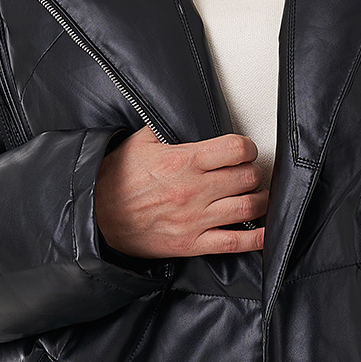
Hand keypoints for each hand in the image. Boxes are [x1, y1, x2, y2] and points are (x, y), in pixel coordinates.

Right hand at [96, 125, 266, 257]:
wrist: (95, 216)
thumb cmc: (116, 179)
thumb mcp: (140, 142)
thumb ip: (167, 128)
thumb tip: (186, 117)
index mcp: (183, 161)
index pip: (235, 149)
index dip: (246, 148)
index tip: (244, 151)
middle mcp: (193, 190)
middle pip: (247, 178)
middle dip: (252, 174)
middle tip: (247, 174)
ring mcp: (195, 220)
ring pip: (248, 208)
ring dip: (259, 201)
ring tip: (256, 197)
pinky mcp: (192, 244)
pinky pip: (235, 243)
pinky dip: (257, 238)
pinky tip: (265, 232)